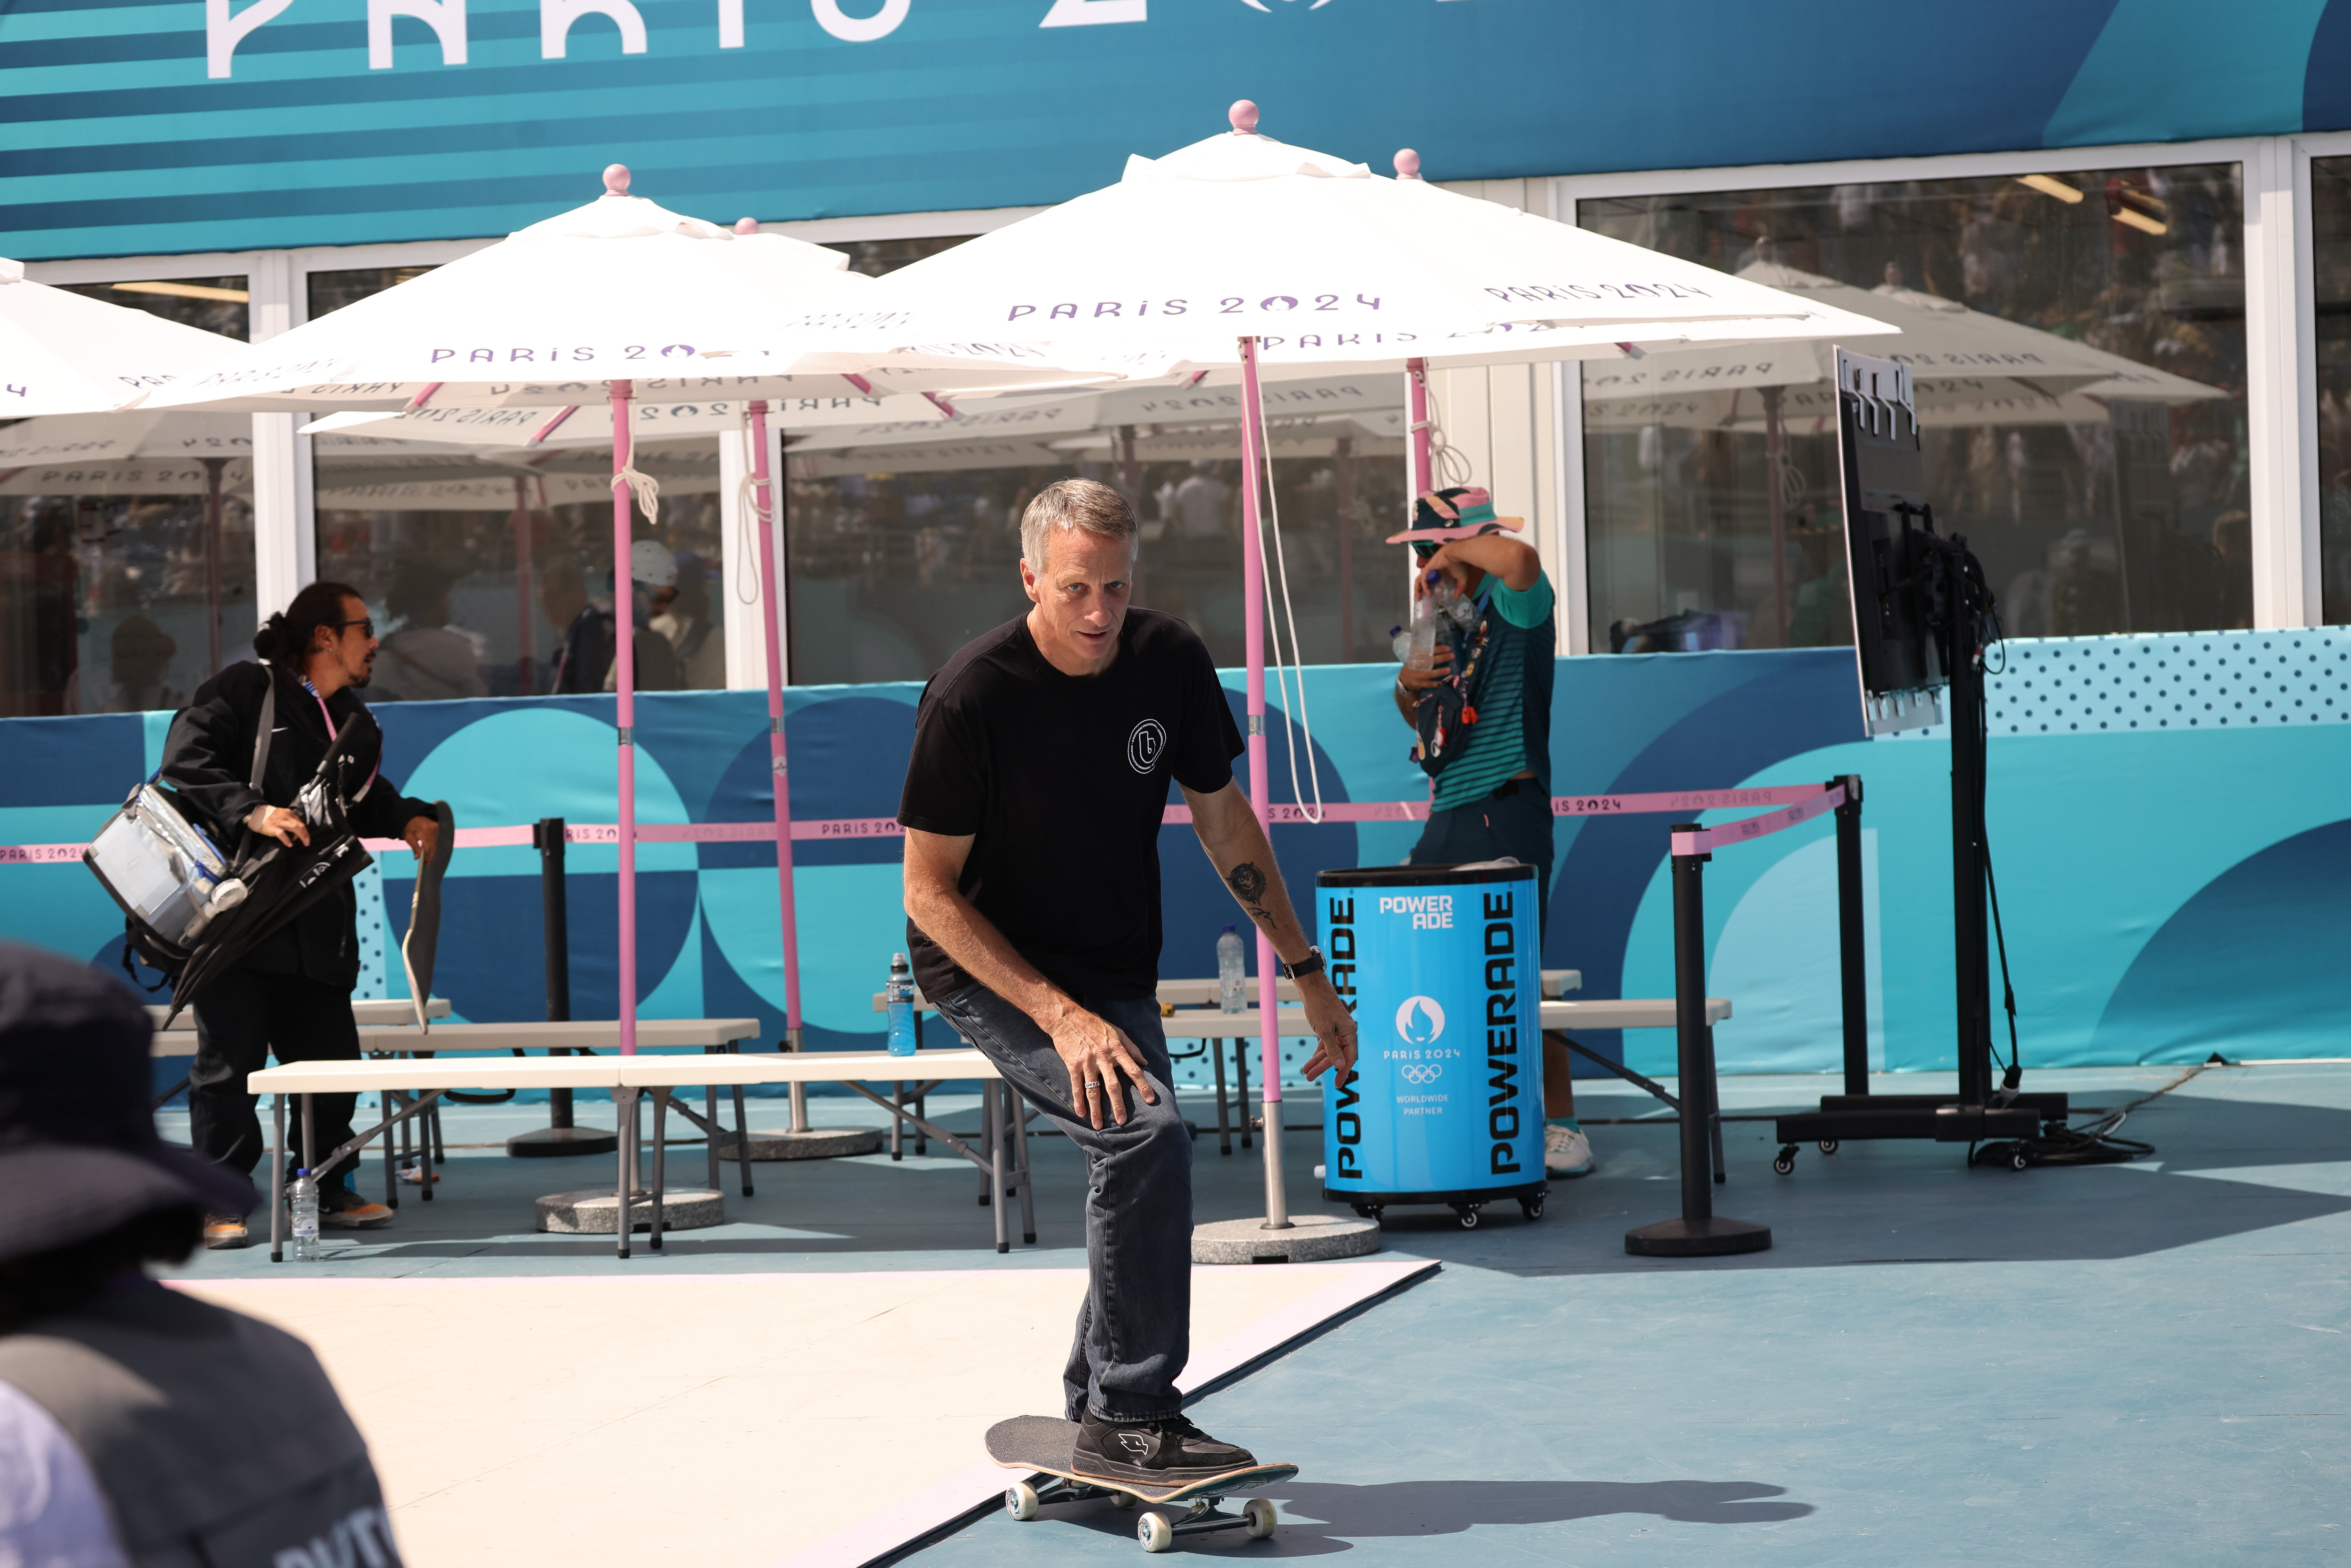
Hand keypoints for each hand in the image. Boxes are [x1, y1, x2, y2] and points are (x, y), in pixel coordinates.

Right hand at [246, 804, 309, 847]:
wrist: (255, 813)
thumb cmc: (269, 816)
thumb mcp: (281, 815)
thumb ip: (289, 820)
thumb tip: (296, 830)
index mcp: (288, 813)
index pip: (300, 822)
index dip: (304, 830)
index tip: (305, 836)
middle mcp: (286, 816)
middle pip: (300, 825)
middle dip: (306, 834)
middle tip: (308, 842)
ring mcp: (280, 822)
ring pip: (295, 828)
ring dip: (301, 836)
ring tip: (304, 843)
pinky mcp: (273, 828)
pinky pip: (282, 834)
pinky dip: (287, 840)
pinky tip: (290, 844)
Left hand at [402, 815, 440, 863]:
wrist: (411, 813)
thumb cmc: (408, 825)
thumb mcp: (408, 837)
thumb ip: (414, 847)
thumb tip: (417, 858)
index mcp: (424, 831)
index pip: (428, 847)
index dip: (428, 856)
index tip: (426, 863)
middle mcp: (432, 829)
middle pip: (433, 846)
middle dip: (430, 855)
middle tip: (427, 862)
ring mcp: (436, 827)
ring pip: (435, 842)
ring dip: (431, 850)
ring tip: (427, 857)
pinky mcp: (437, 826)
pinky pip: (435, 838)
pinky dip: (432, 844)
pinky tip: (428, 848)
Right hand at [1043, 1002, 1157, 1129]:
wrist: (1067, 1018)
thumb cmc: (1095, 1024)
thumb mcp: (1117, 1031)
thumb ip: (1131, 1047)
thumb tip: (1144, 1061)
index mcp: (1117, 1049)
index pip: (1133, 1070)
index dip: (1143, 1085)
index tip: (1150, 1100)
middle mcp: (1103, 1057)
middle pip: (1113, 1086)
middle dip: (1118, 1105)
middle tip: (1122, 1121)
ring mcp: (1087, 1062)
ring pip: (1093, 1090)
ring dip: (1096, 1110)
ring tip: (1098, 1125)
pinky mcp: (1073, 1065)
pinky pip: (1077, 1086)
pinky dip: (1079, 1101)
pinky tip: (1081, 1113)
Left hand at [1295, 973, 1358, 1083]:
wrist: (1312, 987)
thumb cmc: (1320, 1005)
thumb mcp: (1324, 1030)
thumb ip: (1332, 1048)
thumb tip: (1339, 1064)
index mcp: (1349, 1032)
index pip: (1349, 1057)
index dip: (1343, 1071)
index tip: (1337, 1084)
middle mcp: (1345, 1032)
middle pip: (1336, 1055)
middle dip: (1323, 1067)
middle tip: (1310, 1077)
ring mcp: (1337, 1029)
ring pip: (1329, 1050)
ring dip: (1318, 1060)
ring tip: (1306, 1071)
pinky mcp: (1328, 1027)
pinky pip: (1325, 1043)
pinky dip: (1318, 1052)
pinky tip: (1311, 1061)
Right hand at [1397, 642, 1453, 694]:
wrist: (1404, 680)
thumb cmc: (1413, 666)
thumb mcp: (1416, 656)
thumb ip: (1426, 649)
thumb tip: (1437, 640)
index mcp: (1416, 657)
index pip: (1428, 651)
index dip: (1438, 649)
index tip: (1448, 648)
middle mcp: (1417, 665)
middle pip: (1430, 661)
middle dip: (1442, 658)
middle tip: (1452, 655)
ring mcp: (1418, 675)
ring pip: (1430, 674)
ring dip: (1440, 672)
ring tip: (1449, 669)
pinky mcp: (1419, 684)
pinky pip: (1429, 684)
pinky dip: (1437, 683)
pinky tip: (1444, 682)